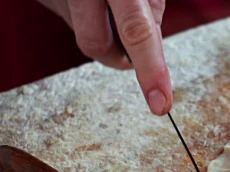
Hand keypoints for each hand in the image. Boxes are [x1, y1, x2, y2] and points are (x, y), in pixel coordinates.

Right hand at [37, 0, 171, 114]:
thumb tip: (150, 46)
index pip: (137, 32)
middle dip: (117, 56)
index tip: (161, 104)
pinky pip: (69, 16)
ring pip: (82, 31)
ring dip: (100, 25)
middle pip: (96, 45)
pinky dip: (84, 12)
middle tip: (130, 54)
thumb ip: (150, 9)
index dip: (152, 70)